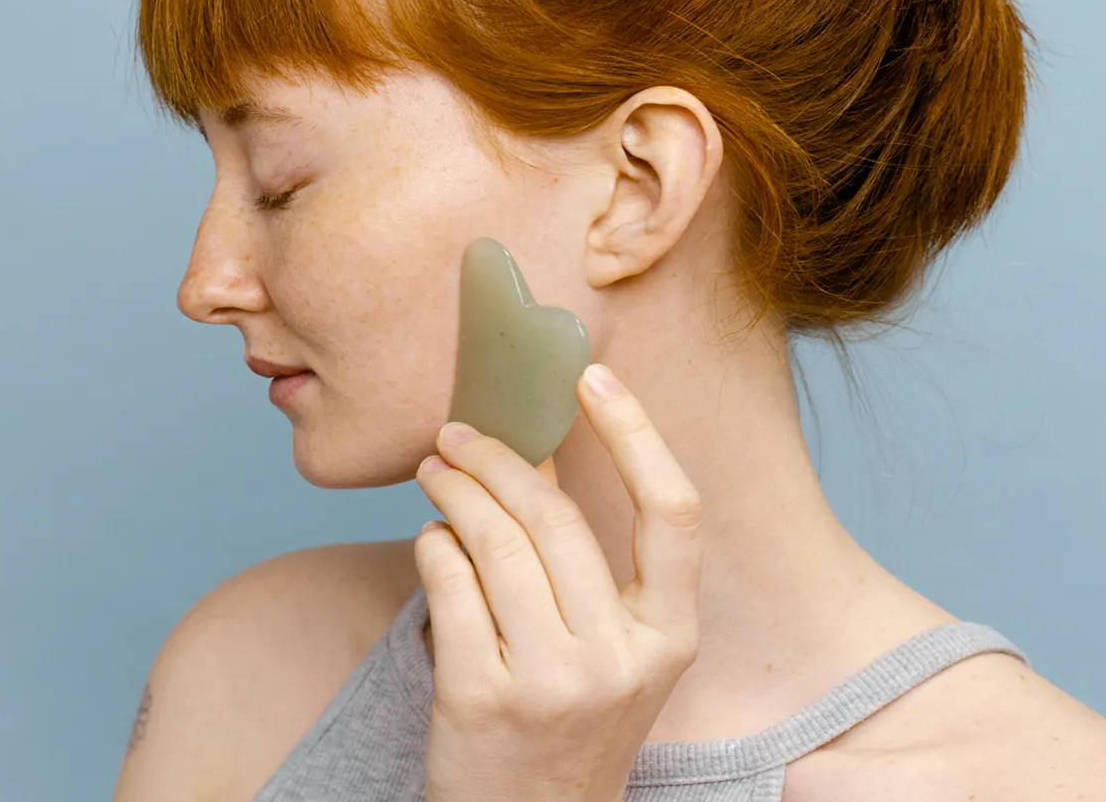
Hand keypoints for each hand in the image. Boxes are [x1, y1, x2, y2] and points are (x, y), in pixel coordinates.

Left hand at [412, 362, 702, 801]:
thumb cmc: (569, 727)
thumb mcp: (613, 656)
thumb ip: (593, 569)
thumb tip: (536, 453)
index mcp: (670, 638)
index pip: (674, 512)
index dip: (638, 434)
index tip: (593, 378)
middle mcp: (619, 660)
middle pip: (558, 519)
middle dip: (499, 459)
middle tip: (458, 435)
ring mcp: (550, 682)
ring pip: (495, 544)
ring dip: (454, 491)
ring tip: (434, 473)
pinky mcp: (480, 698)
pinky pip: (449, 586)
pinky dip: (433, 546)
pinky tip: (431, 538)